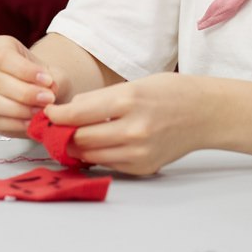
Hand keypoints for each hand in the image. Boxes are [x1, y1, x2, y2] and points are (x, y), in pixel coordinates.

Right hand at [0, 36, 57, 136]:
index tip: (47, 80)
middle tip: (48, 99)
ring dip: (20, 109)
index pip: (4, 56)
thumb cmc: (41, 78)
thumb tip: (49, 88)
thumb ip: (53, 78)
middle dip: (26, 93)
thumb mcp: (51, 71)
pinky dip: (15, 124)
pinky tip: (31, 122)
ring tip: (40, 111)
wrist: (39, 92)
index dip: (26, 70)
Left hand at [45, 73, 205, 175]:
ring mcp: (139, 152)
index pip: (78, 114)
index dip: (56, 116)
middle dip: (62, 135)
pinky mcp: (144, 167)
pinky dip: (99, 156)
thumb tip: (68, 112)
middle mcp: (133, 129)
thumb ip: (99, 100)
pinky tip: (98, 145)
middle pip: (80, 139)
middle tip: (54, 129)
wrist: (205, 113)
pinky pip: (109, 164)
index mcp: (128, 101)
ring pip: (91, 155)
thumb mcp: (133, 84)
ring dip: (77, 148)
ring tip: (70, 138)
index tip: (47, 115)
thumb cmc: (169, 92)